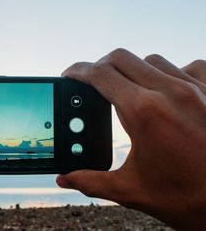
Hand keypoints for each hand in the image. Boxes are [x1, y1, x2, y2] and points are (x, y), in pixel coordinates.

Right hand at [57, 49, 205, 229]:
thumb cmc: (186, 199)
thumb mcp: (130, 190)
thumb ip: (90, 181)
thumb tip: (64, 179)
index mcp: (143, 112)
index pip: (100, 75)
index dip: (77, 72)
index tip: (69, 76)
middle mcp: (170, 92)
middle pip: (121, 58)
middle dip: (100, 67)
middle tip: (92, 83)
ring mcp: (197, 89)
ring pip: (152, 60)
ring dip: (133, 70)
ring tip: (127, 90)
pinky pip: (189, 66)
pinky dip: (172, 73)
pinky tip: (167, 90)